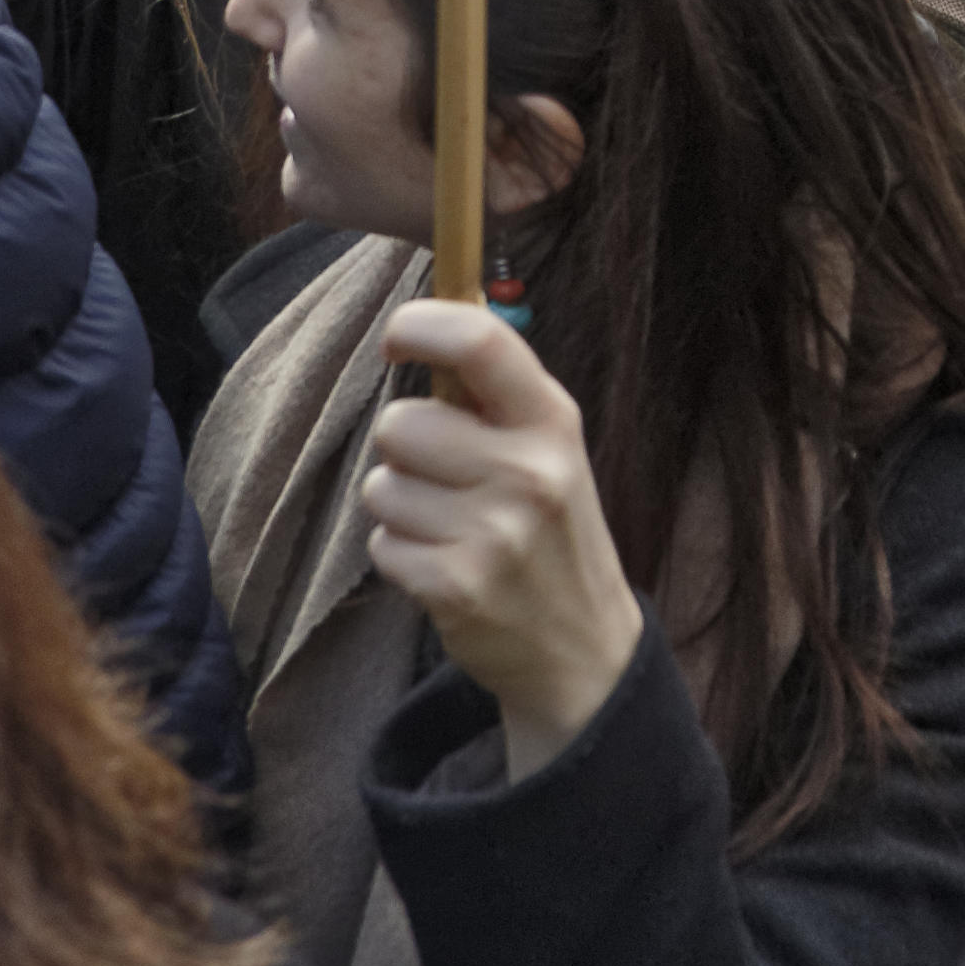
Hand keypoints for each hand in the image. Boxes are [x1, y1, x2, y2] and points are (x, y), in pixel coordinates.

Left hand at [366, 299, 648, 777]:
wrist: (583, 646)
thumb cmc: (552, 527)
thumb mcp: (550, 447)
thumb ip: (494, 392)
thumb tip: (432, 319)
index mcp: (551, 422)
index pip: (478, 340)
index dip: (419, 325)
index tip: (397, 339)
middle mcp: (529, 472)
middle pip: (401, 424)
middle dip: (406, 449)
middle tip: (447, 478)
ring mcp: (493, 535)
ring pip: (381, 486)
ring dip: (400, 507)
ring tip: (450, 528)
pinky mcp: (456, 588)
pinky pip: (381, 542)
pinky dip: (401, 554)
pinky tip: (445, 565)